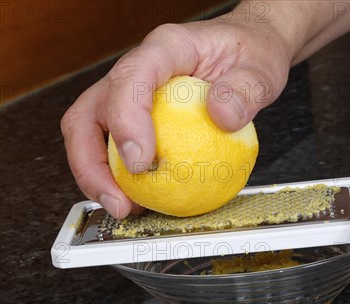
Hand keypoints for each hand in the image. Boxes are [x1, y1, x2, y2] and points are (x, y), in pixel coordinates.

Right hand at [60, 16, 293, 217]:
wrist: (248, 50)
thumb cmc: (249, 52)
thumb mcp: (262, 67)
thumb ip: (246, 89)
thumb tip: (222, 115)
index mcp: (165, 48)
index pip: (131, 77)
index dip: (126, 120)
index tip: (141, 162)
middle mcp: (137, 70)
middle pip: (88, 113)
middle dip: (90, 164)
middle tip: (118, 202)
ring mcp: (130, 95)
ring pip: (90, 135)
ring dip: (97, 177)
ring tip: (125, 208)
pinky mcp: (136, 118)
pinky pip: (114, 149)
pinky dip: (118, 178)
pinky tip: (141, 201)